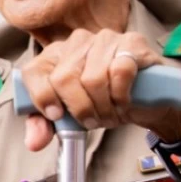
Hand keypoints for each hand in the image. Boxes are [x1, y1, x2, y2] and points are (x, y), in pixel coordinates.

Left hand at [20, 29, 180, 151]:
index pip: (34, 71)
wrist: (147, 99)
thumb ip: (46, 126)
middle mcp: (76, 42)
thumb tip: (34, 143)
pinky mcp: (132, 42)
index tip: (57, 115)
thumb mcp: (70, 117)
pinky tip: (124, 101)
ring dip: (103, 106)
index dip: (42, 97)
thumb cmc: (102, 103)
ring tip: (110, 113)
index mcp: (53, 56)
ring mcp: (104, 39)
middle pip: (64, 78)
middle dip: (79, 108)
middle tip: (92, 120)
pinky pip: (120, 71)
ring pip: (93, 78)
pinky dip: (121, 95)